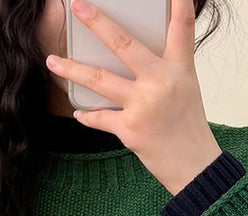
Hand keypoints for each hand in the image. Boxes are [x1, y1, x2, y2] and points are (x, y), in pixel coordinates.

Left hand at [46, 0, 222, 195]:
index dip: (178, 3)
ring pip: (100, 79)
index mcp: (179, 68)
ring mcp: (143, 105)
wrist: (194, 166)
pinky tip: (78, 112)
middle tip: (78, 6)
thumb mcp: (187, 89)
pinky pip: (100, 117)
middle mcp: (161, 82)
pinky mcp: (130, 129)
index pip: (182, 26)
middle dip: (97, 22)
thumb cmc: (189, 128)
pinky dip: (87, 115)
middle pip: (123, 44)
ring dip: (72, 70)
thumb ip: (167, 67)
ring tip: (52, 61)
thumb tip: (141, 56)